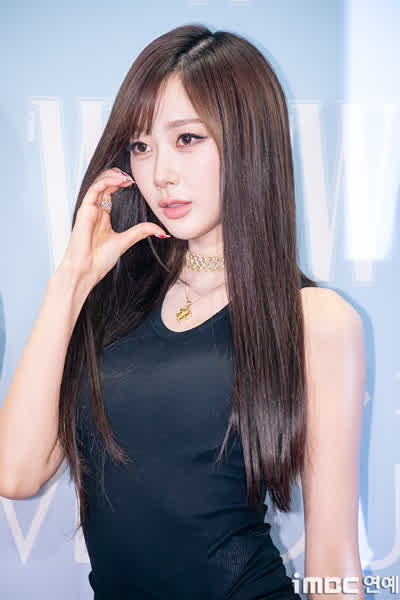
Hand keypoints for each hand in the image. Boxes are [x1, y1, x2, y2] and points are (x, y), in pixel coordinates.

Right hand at [57, 168, 168, 289]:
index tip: (134, 182)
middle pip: (103, 184)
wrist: (86, 270)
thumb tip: (162, 231)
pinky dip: (106, 182)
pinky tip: (119, 181)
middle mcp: (95, 211)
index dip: (120, 183)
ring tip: (126, 176)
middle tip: (131, 176)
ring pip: (98, 183)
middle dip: (117, 176)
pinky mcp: (84, 210)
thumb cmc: (99, 260)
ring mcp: (89, 210)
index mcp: (102, 216)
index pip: (109, 191)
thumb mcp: (126, 241)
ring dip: (112, 176)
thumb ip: (141, 232)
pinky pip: (94, 189)